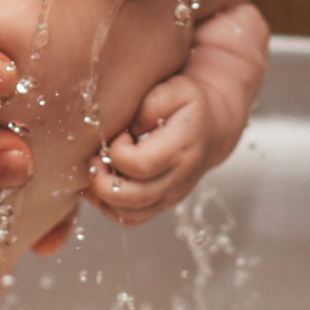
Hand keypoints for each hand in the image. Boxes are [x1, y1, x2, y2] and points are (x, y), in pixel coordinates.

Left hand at [89, 75, 237, 224]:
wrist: (214, 129)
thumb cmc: (189, 105)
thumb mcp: (178, 90)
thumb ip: (154, 102)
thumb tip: (131, 127)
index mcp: (181, 150)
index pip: (140, 165)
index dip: (118, 151)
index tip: (119, 134)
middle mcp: (177, 180)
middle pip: (133, 198)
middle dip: (102, 180)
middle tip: (95, 158)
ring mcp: (169, 197)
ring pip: (129, 215)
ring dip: (103, 196)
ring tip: (99, 169)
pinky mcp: (161, 205)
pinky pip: (131, 219)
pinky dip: (110, 208)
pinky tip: (104, 183)